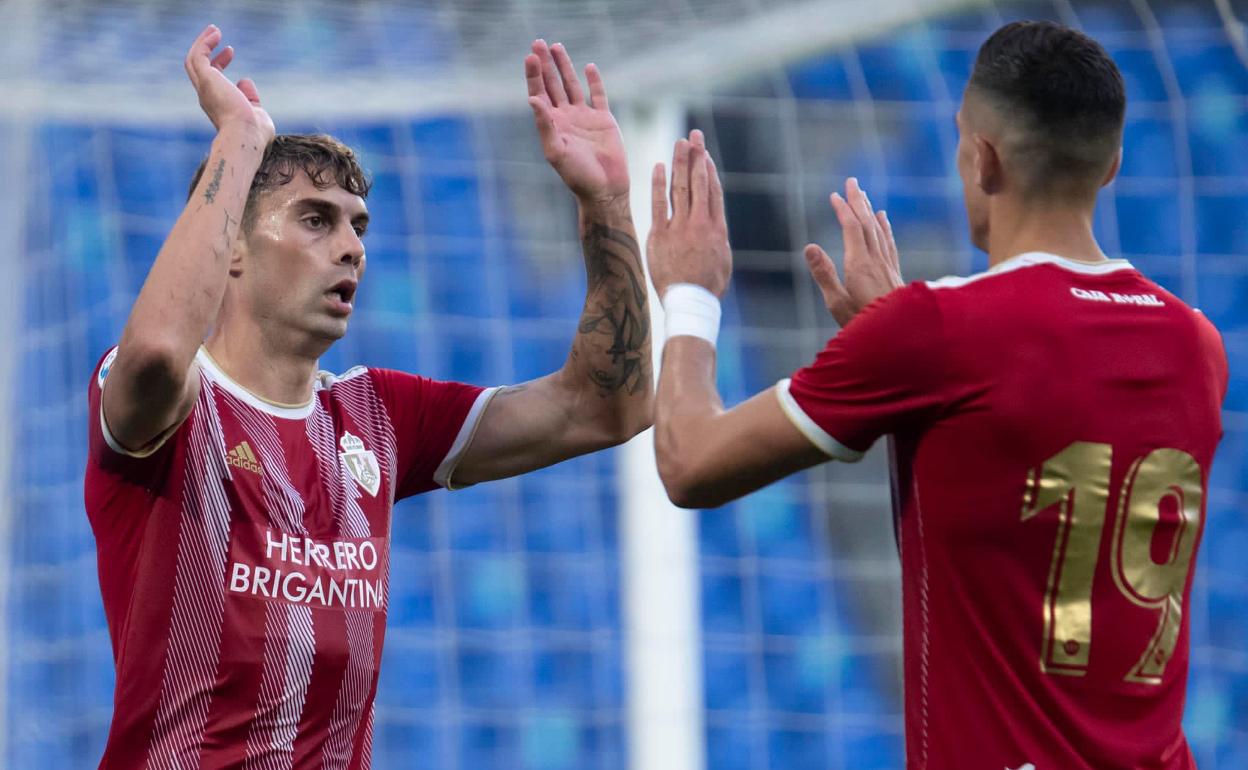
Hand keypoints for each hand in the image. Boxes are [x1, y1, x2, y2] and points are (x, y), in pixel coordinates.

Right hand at [184, 25, 274, 143]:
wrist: (246, 135)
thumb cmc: (254, 132)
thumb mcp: (256, 112)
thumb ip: (251, 97)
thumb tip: (245, 80)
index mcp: (216, 104)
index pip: (213, 79)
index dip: (220, 63)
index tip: (230, 51)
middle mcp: (206, 96)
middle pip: (198, 67)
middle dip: (205, 49)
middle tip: (216, 35)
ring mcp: (205, 88)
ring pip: (193, 60)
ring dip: (202, 42)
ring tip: (214, 29)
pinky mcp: (207, 79)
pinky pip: (199, 55)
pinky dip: (205, 42)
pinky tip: (215, 34)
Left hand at [525, 40, 627, 205]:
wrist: (605, 189)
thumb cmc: (577, 176)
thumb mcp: (556, 151)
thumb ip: (545, 125)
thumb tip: (532, 99)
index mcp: (552, 124)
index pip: (539, 93)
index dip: (534, 75)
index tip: (531, 56)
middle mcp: (566, 117)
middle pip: (552, 84)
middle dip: (544, 64)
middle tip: (537, 42)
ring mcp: (585, 117)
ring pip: (572, 85)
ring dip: (564, 67)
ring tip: (556, 46)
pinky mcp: (604, 120)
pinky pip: (598, 95)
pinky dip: (594, 81)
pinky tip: (588, 67)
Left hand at [647, 130, 731, 298]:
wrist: (691, 302)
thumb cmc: (708, 286)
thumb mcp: (722, 259)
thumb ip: (717, 237)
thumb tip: (715, 226)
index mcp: (717, 228)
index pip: (713, 191)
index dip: (709, 170)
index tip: (705, 154)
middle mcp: (700, 222)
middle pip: (699, 182)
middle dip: (697, 156)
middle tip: (694, 136)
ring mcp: (680, 227)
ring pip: (681, 187)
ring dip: (680, 162)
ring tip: (679, 142)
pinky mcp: (660, 234)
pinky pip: (659, 203)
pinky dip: (660, 183)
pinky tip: (660, 166)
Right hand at [804, 177, 902, 326]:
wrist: (899, 337)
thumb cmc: (863, 324)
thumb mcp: (837, 302)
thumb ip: (824, 274)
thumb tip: (809, 246)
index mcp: (859, 264)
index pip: (851, 228)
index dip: (843, 209)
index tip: (834, 195)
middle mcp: (875, 260)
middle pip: (867, 223)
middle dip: (858, 201)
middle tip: (852, 182)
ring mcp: (887, 266)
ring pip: (879, 231)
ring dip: (870, 210)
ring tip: (864, 196)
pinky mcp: (893, 274)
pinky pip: (889, 243)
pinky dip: (885, 227)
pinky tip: (883, 220)